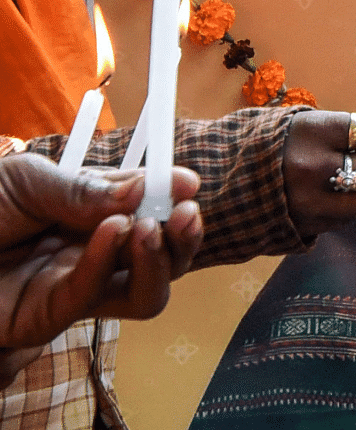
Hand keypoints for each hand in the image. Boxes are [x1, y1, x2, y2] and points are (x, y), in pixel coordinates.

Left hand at [0, 154, 201, 372]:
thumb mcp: (27, 180)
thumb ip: (85, 189)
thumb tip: (148, 188)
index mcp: (92, 213)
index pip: (149, 209)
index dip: (174, 198)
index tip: (189, 184)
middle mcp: (94, 251)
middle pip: (163, 257)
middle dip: (185, 237)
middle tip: (187, 214)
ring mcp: (77, 285)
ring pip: (146, 292)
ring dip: (160, 263)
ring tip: (150, 231)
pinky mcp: (51, 315)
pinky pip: (93, 296)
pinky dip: (106, 263)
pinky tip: (110, 234)